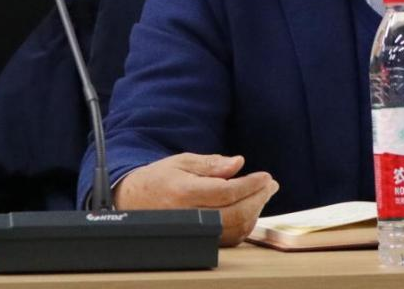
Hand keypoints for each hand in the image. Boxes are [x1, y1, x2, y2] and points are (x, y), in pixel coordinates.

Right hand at [114, 153, 278, 245]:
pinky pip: (228, 238)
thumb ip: (212, 164)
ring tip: (263, 194)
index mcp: (184, 192)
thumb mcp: (182, 162)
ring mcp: (193, 232)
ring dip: (255, 212)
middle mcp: (189, 215)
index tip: (266, 177)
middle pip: (235, 213)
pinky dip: (244, 225)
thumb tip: (238, 163)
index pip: (227, 192)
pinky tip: (249, 209)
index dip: (251, 185)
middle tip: (270, 185)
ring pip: (234, 228)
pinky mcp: (197, 241)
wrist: (132, 202)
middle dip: (259, 198)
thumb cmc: (158, 179)